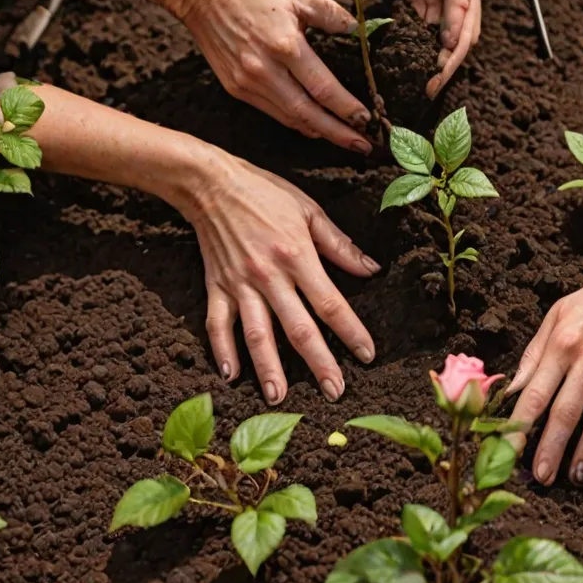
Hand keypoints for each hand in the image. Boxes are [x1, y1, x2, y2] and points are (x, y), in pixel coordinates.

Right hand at [179, 0, 371, 152]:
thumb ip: (330, 12)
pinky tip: (313, 124)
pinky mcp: (236, 88)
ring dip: (318, 131)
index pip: (323, 87)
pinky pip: (272, 112)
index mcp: (284, 45)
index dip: (346, 108)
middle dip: (338, 133)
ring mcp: (247, 83)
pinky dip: (296, 121)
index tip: (367, 120)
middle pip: (308, 113)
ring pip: (290, 118)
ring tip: (344, 138)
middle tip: (363, 146)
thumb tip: (357, 30)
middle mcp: (264, 70)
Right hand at [185, 152, 378, 400]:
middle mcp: (269, 276)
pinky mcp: (215, 287)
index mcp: (297, 256)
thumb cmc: (265, 193)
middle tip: (335, 392)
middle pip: (298, 328)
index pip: (330, 304)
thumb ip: (340, 245)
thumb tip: (371, 270)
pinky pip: (218, 324)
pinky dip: (222, 351)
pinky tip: (231, 376)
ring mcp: (239, 285)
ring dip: (269, 369)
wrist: (212, 184)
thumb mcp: (309, 211)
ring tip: (280, 398)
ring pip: (257, 334)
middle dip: (318, 363)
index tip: (367, 355)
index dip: (350, 332)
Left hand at [506, 259, 582, 486]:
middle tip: (540, 478)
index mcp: (563, 345)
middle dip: (550, 448)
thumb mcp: (559, 313)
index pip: (535, 393)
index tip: (506, 451)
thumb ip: (535, 351)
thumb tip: (514, 387)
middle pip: (566, 412)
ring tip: (577, 476)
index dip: (519, 426)